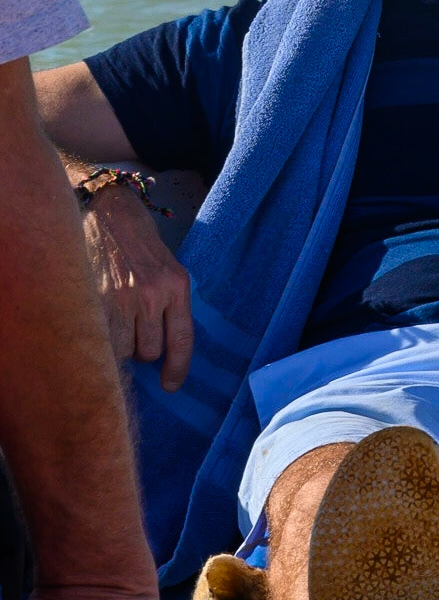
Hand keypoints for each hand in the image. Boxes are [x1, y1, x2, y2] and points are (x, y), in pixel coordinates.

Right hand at [83, 184, 192, 390]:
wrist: (111, 213)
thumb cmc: (141, 245)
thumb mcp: (169, 270)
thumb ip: (169, 306)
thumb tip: (162, 355)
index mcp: (176, 285)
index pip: (182, 339)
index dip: (178, 368)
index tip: (171, 386)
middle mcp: (152, 293)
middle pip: (148, 352)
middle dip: (141, 348)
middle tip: (133, 327)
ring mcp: (121, 297)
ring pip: (122, 349)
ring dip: (119, 344)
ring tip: (115, 319)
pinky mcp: (95, 297)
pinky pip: (100, 338)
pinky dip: (98, 338)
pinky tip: (98, 323)